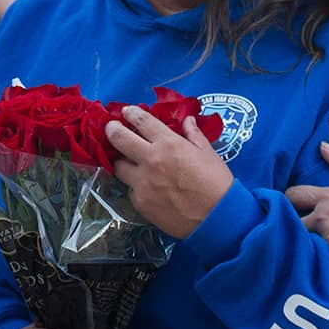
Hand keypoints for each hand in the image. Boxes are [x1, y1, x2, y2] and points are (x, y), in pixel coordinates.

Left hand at [106, 106, 232, 238]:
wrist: (217, 218)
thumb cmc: (216, 182)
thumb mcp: (208, 153)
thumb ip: (193, 134)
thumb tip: (187, 120)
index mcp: (169, 143)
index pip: (142, 121)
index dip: (131, 113)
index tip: (126, 111)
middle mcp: (150, 160)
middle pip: (119, 139)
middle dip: (111, 130)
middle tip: (111, 128)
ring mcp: (142, 183)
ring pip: (118, 166)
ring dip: (121, 160)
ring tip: (126, 160)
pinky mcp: (140, 203)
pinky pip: (130, 189)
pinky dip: (135, 185)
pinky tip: (145, 187)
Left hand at [286, 143, 328, 269]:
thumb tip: (323, 146)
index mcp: (328, 198)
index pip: (294, 195)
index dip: (289, 199)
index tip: (290, 202)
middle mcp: (323, 218)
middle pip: (291, 221)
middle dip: (289, 222)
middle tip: (292, 225)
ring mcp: (328, 240)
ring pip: (303, 242)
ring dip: (303, 241)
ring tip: (307, 243)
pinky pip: (318, 259)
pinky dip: (318, 258)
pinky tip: (321, 259)